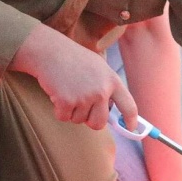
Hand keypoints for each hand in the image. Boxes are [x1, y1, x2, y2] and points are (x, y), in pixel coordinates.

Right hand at [11, 24, 137, 129]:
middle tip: (81, 107)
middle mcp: (102, 91)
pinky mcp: (67, 102)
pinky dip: (59, 110)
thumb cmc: (74, 59)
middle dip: (89, 120)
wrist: (50, 51)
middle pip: (99, 123)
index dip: (131, 120)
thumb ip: (107, 88)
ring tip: (68, 91)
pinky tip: (58, 93)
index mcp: (112, 81)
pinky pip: (64, 117)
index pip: (129, 106)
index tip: (131, 128)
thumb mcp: (99, 68)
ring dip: (72, 111)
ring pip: (79, 120)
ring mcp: (85, 97)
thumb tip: (111, 112)